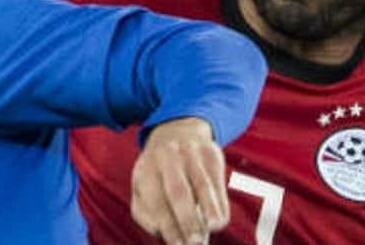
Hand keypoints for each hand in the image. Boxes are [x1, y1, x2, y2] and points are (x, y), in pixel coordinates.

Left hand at [131, 117, 229, 244]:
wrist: (176, 131)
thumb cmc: (158, 173)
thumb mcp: (143, 188)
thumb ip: (148, 215)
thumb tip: (165, 232)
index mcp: (146, 170)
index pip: (157, 202)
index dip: (168, 226)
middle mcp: (167, 158)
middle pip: (178, 191)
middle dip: (188, 218)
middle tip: (195, 241)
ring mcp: (190, 153)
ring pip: (202, 184)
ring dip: (209, 209)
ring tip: (214, 227)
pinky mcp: (211, 153)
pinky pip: (217, 179)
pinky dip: (220, 202)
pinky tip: (221, 219)